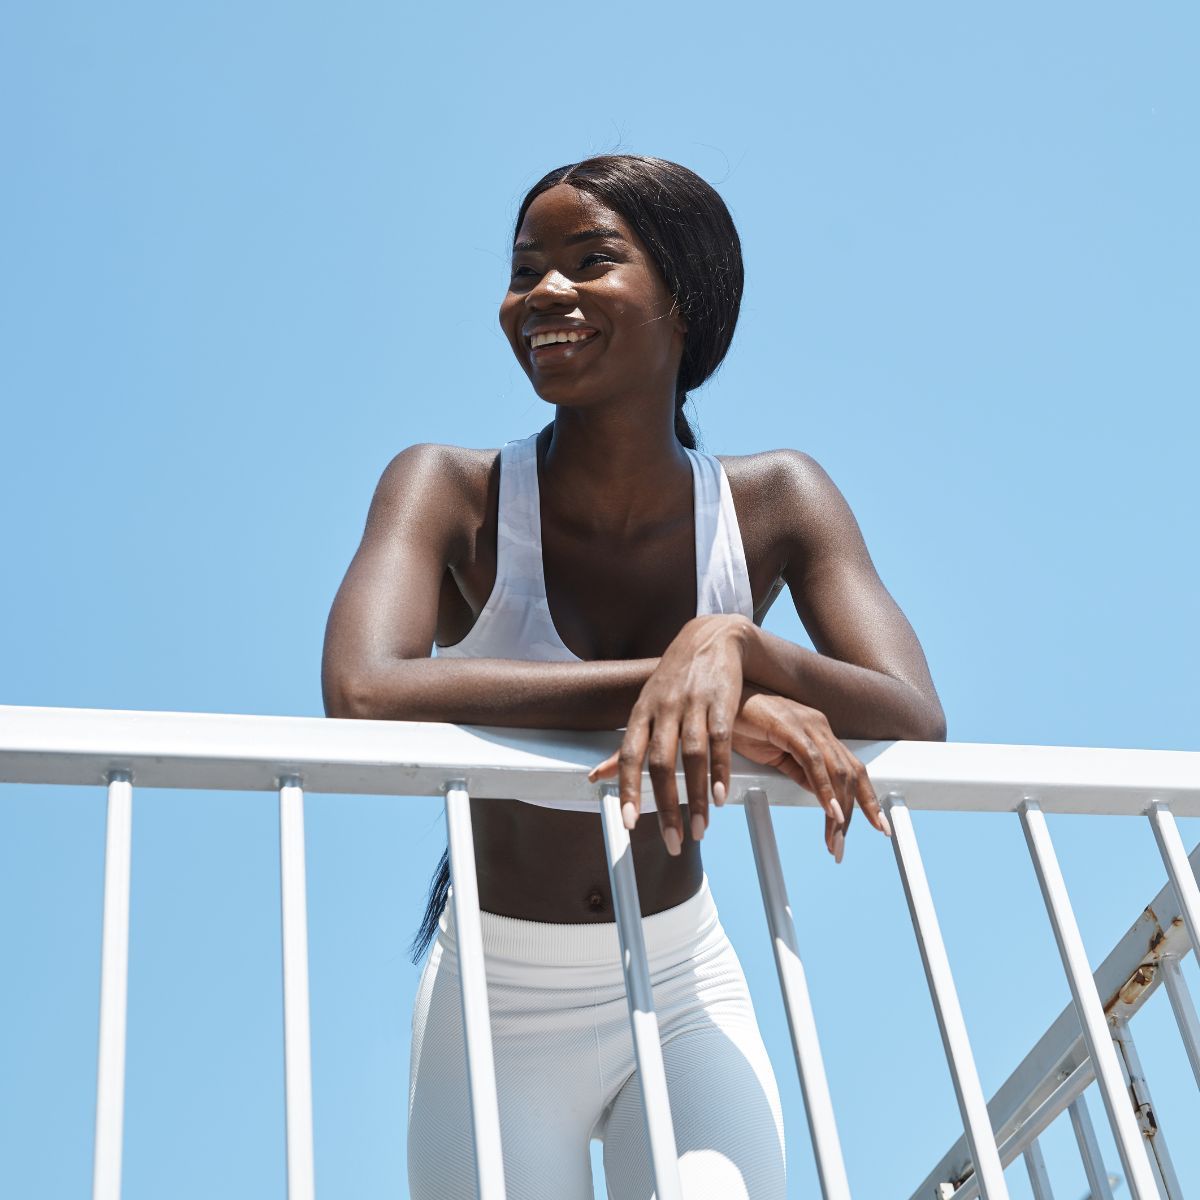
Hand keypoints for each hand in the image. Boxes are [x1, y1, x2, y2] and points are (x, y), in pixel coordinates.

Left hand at [588, 614, 753, 853]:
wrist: (709, 637)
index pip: (630, 756)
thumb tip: (597, 775)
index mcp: (642, 712)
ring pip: (692, 756)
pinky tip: (721, 797)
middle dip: (665, 805)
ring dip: (695, 798)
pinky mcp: (722, 702)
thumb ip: (626, 744)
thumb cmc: (673, 680)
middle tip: (672, 841)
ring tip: (699, 829)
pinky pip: (720, 741)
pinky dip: (721, 771)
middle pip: (661, 762)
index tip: (629, 823)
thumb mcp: (645, 707)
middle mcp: (665, 709)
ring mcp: (693, 704)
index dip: (629, 790)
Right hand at [732, 689, 890, 861]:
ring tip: (835, 838)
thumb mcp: (775, 756)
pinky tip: (830, 811)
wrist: (717, 702)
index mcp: (818, 732)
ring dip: (839, 810)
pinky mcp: (789, 726)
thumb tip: (822, 796)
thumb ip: (800, 772)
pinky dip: (824, 789)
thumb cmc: (742, 724)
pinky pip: (813, 761)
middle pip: (852, 772)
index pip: (852, 768)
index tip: (877, 824)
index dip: (868, 798)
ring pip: (837, 771)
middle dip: (860, 810)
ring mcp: (806, 723)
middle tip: (846, 845)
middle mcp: (819, 725)